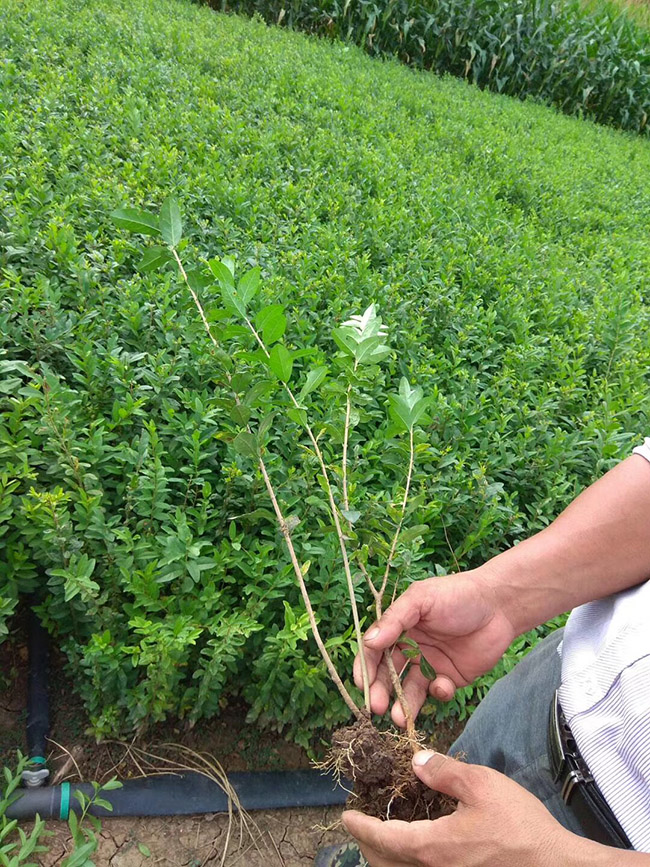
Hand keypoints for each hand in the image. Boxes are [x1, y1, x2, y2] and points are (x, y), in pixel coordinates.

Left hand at [343, 750, 573, 866]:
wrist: (553, 866)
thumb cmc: (519, 825)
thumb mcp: (480, 784)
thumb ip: (443, 772)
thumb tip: (416, 763)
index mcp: (431, 847)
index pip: (384, 838)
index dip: (361, 826)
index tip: (346, 815)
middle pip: (386, 863)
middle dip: (368, 845)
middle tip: (358, 825)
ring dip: (385, 856)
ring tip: (380, 837)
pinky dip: (406, 862)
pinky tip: (415, 847)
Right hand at [354, 570, 516, 726]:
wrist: (499, 605)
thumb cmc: (457, 594)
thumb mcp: (421, 599)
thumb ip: (395, 619)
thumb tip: (369, 642)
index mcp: (399, 627)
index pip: (374, 650)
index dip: (366, 667)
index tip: (362, 684)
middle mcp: (411, 648)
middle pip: (388, 675)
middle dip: (380, 692)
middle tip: (377, 708)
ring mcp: (430, 664)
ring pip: (410, 689)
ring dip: (403, 704)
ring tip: (400, 718)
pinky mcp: (451, 677)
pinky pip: (437, 692)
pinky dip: (437, 693)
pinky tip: (444, 683)